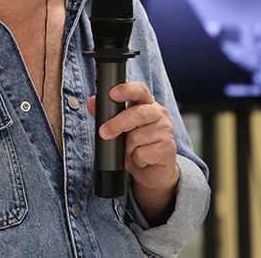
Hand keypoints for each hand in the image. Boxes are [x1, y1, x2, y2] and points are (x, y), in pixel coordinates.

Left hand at [87, 82, 178, 224]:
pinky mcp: (168, 147)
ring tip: (131, 151)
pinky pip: (143, 153)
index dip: (126, 90)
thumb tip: (92, 102)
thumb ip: (106, 116)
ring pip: (137, 136)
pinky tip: (142, 159)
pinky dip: (136, 159)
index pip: (139, 90)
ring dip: (128, 148)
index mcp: (146, 104)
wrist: (153, 170)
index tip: (113, 94)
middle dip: (117, 124)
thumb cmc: (137, 146)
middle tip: (104, 133)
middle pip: (137, 114)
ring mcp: (165, 130)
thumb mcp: (119, 131)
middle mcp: (158, 113)